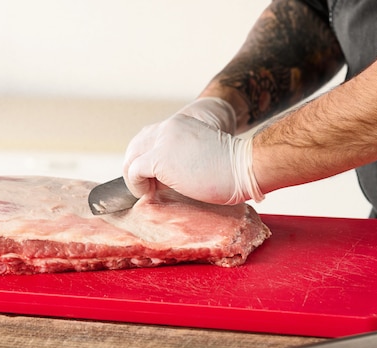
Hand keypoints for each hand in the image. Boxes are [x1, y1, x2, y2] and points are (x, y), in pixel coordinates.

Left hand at [123, 98, 263, 204]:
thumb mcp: (203, 156)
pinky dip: (136, 186)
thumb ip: (183, 160)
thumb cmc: (234, 170)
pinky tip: (148, 194)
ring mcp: (163, 142)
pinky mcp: (160, 158)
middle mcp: (169, 129)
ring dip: (135, 177)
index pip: (151, 138)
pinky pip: (134, 171)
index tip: (155, 179)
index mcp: (181, 124)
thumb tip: (164, 181)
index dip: (147, 158)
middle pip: (136, 145)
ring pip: (132, 158)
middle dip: (135, 166)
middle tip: (146, 187)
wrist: (245, 167)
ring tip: (148, 192)